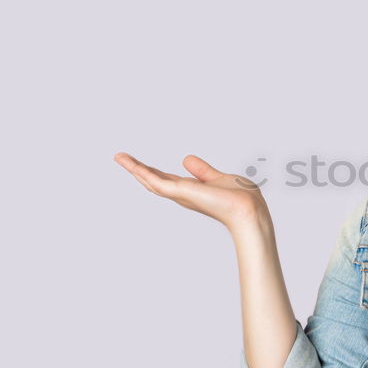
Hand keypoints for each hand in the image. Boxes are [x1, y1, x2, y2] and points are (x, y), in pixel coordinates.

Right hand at [113, 152, 267, 230]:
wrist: (248, 210)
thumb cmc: (240, 200)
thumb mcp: (218, 178)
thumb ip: (202, 171)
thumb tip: (185, 159)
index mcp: (191, 191)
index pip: (167, 179)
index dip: (153, 171)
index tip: (139, 163)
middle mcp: (183, 195)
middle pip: (154, 180)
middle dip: (137, 169)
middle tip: (120, 157)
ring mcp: (180, 194)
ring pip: (151, 181)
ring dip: (134, 168)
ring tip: (119, 157)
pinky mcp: (181, 192)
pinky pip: (156, 181)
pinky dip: (142, 172)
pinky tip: (130, 164)